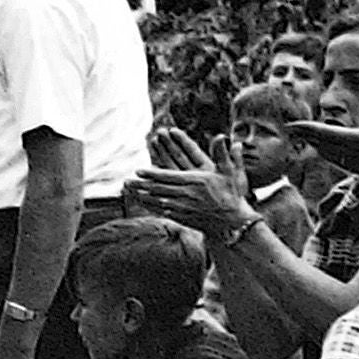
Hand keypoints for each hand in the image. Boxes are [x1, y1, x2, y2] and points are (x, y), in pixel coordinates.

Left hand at [116, 162, 252, 248]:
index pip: (169, 176)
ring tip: (128, 191)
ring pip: (157, 201)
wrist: (232, 222)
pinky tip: (141, 203)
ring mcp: (183, 208)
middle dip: (140, 185)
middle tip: (125, 181)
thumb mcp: (230, 172)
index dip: (152, 174)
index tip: (139, 170)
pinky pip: (162, 211)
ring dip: (141, 196)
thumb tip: (220, 136)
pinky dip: (150, 206)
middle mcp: (186, 195)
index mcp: (196, 182)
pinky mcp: (182, 217)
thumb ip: (223, 154)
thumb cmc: (231, 195)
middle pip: (158, 189)